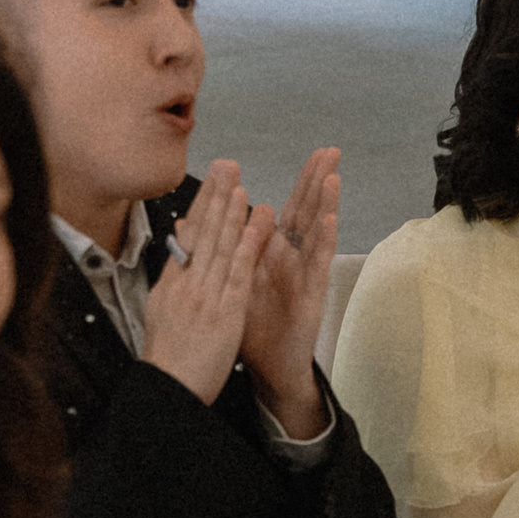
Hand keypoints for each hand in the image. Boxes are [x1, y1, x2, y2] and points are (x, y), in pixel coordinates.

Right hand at [142, 161, 272, 407]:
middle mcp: (186, 284)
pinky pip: (238, 273)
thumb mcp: (163, 311)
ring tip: (241, 183)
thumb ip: (173, 280)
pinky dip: (248, 245)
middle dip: (216, 197)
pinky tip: (257, 223)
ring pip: (221, 247)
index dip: (203, 205)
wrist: (168, 389)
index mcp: (172, 283)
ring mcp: (205, 296)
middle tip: (227, 164)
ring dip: (232, 212)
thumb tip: (176, 253)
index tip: (213, 179)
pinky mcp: (224, 313)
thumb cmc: (169, 356)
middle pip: (203, 234)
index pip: (190, 236)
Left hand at [240, 147, 341, 436]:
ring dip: (325, 205)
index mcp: (274, 252)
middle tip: (330, 151)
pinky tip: (330, 221)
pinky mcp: (312, 294)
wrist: (268, 366)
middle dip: (317, 182)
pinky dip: (324, 242)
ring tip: (332, 177)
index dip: (297, 182)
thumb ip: (213, 249)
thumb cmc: (252, 325)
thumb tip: (186, 221)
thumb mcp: (230, 281)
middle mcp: (293, 259)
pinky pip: (319, 264)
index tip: (312, 152)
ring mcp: (305, 275)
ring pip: (317, 234)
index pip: (287, 209)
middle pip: (306, 213)